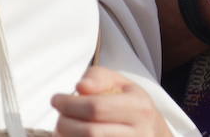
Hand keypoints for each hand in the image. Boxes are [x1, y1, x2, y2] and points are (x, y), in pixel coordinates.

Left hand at [51, 66, 170, 136]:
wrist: (152, 132)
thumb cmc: (131, 105)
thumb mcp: (121, 83)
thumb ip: (99, 77)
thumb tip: (81, 87)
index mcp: (139, 107)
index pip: (96, 107)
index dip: (70, 104)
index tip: (56, 99)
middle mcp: (139, 132)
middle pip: (90, 132)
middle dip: (65, 123)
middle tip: (59, 117)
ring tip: (62, 129)